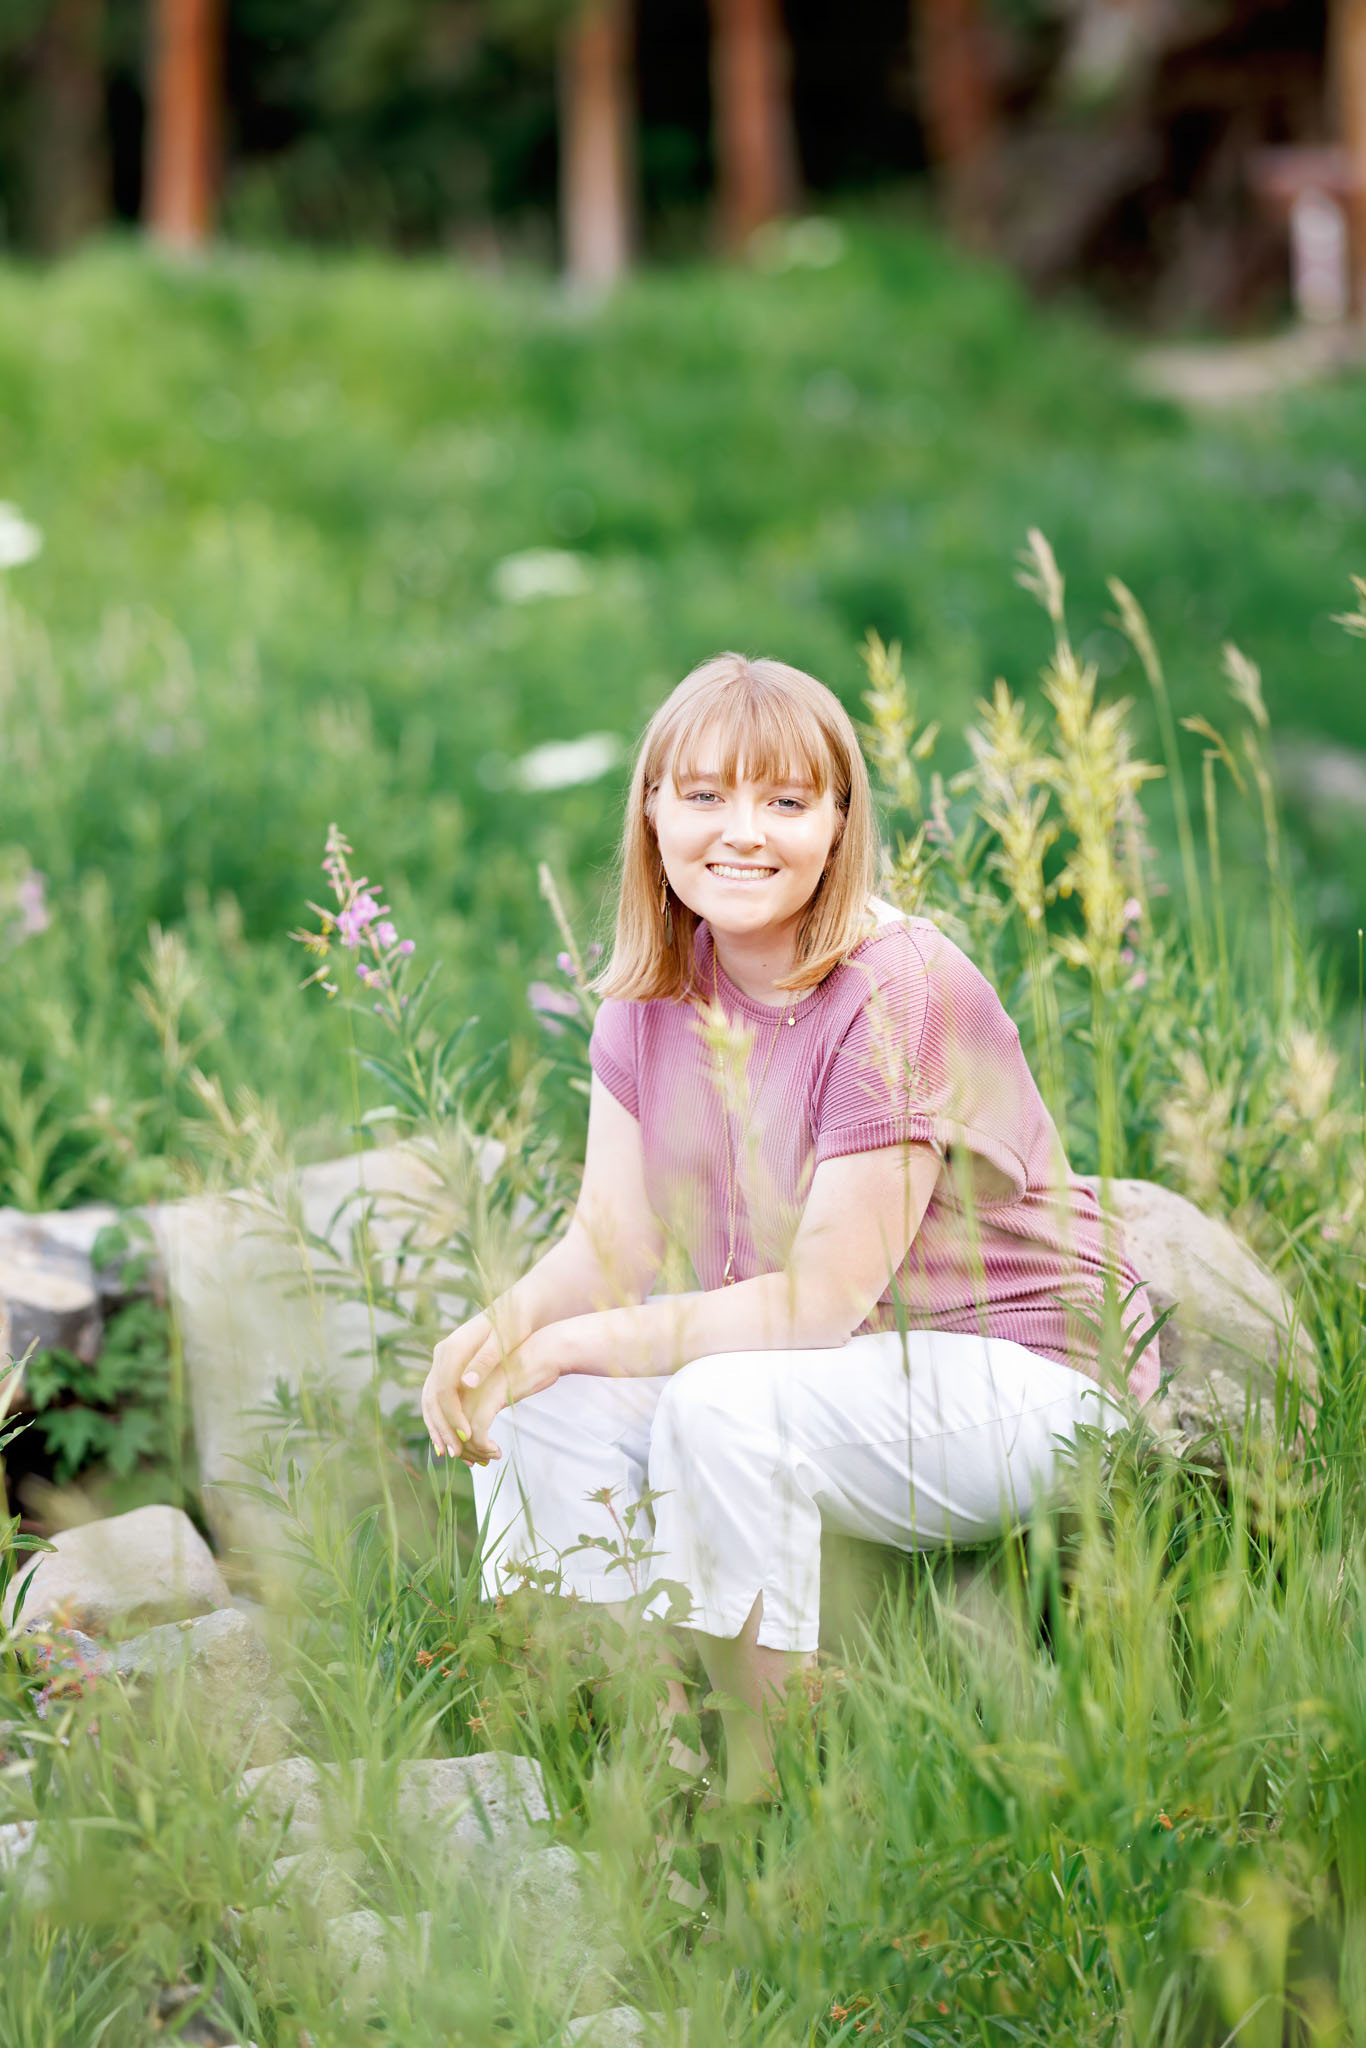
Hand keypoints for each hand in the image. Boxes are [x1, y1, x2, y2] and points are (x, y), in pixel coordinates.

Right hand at [423, 1312, 501, 1458]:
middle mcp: (443, 1354)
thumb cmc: (515, 1324)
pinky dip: (441, 1419)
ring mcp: (444, 1360)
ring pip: (430, 1400)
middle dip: (443, 1429)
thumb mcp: (504, 1342)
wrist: (516, 1307)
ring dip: (438, 1428)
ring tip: (451, 1454)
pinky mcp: (450, 1367)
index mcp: (453, 1349)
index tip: (468, 1437)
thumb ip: (484, 1361)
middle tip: (458, 1455)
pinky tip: (451, 1438)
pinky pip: (438, 1398)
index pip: (443, 1390)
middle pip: (432, 1398)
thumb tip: (466, 1383)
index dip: (453, 1416)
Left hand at [456, 1332, 566, 1466]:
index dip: (449, 1439)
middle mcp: (460, 1384)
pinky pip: (478, 1432)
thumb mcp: (494, 1385)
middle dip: (461, 1451)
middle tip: (477, 1462)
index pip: (440, 1415)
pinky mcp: (490, 1397)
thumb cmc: (523, 1367)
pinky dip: (484, 1447)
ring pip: (461, 1434)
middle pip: (448, 1428)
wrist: (546, 1350)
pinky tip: (496, 1451)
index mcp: (457, 1378)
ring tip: (490, 1458)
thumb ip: (478, 1399)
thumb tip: (469, 1430)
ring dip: (474, 1452)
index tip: (463, 1455)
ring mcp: (474, 1391)